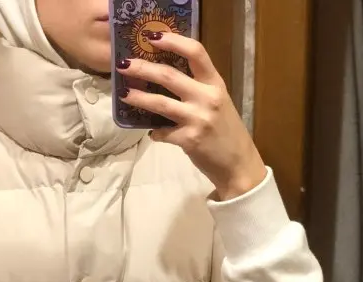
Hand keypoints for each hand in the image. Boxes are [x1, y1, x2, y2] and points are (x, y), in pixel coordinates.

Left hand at [117, 33, 266, 199]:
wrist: (238, 164)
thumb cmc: (226, 131)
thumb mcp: (217, 102)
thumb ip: (198, 88)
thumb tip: (165, 78)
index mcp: (215, 83)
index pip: (195, 52)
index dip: (173, 41)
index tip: (153, 38)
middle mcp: (207, 97)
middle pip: (169, 75)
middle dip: (142, 68)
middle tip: (124, 65)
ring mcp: (197, 119)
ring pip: (161, 103)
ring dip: (139, 98)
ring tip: (124, 94)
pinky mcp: (189, 140)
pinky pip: (163, 133)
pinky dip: (155, 133)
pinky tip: (152, 133)